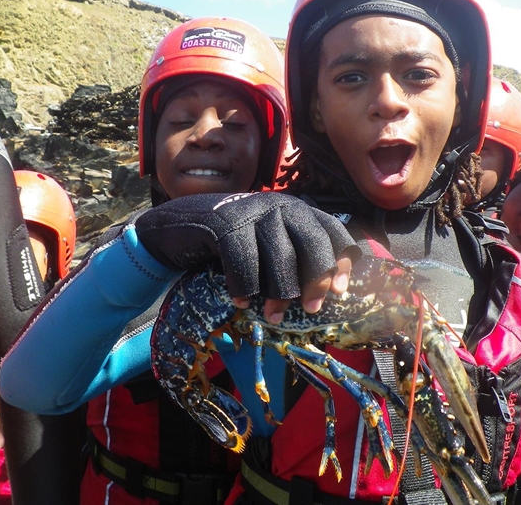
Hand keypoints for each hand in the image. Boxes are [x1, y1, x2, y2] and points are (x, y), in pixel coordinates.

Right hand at [135, 192, 358, 319]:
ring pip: (280, 255)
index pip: (331, 230)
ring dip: (280, 292)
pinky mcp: (224, 223)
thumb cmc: (233, 243)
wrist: (179, 226)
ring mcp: (251, 211)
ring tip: (273, 315)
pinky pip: (244, 261)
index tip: (340, 291)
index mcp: (296, 210)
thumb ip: (297, 257)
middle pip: (312, 242)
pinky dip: (244, 287)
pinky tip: (241, 302)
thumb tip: (331, 289)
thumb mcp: (269, 245)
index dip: (341, 260)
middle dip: (316, 279)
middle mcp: (279, 205)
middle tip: (312, 309)